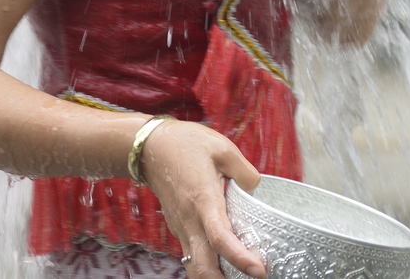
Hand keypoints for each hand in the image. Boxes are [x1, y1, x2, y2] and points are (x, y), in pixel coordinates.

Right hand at [141, 120, 264, 278]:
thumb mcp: (222, 148)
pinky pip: (193, 255)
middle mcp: (189, 220)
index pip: (220, 238)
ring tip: (241, 274)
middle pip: (203, 268)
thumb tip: (256, 191)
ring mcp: (181, 228)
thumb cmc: (186, 144)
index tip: (260, 271)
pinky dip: (208, 265)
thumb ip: (245, 172)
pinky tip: (226, 261)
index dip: (240, 258)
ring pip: (195, 266)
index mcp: (203, 200)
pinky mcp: (179, 228)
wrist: (150, 147)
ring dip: (215, 277)